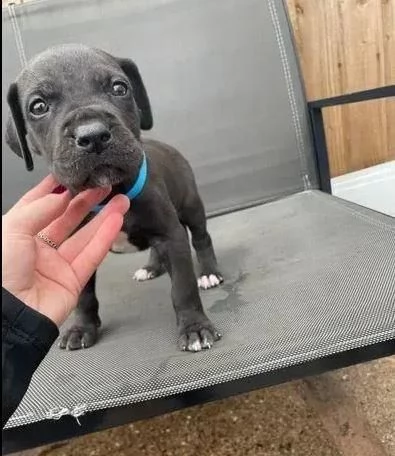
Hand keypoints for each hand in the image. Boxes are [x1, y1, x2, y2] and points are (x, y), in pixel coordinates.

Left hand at [2, 175, 129, 326]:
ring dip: (103, 217)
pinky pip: (92, 255)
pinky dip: (105, 237)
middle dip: (86, 200)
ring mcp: (56, 265)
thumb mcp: (11, 229)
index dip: (55, 189)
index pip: (38, 205)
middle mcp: (36, 248)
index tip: (72, 174)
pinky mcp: (72, 280)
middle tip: (103, 185)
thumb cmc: (0, 273)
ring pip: (84, 236)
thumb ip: (40, 208)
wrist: (8, 316)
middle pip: (66, 218)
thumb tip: (62, 194)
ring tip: (120, 200)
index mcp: (16, 234)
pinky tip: (117, 221)